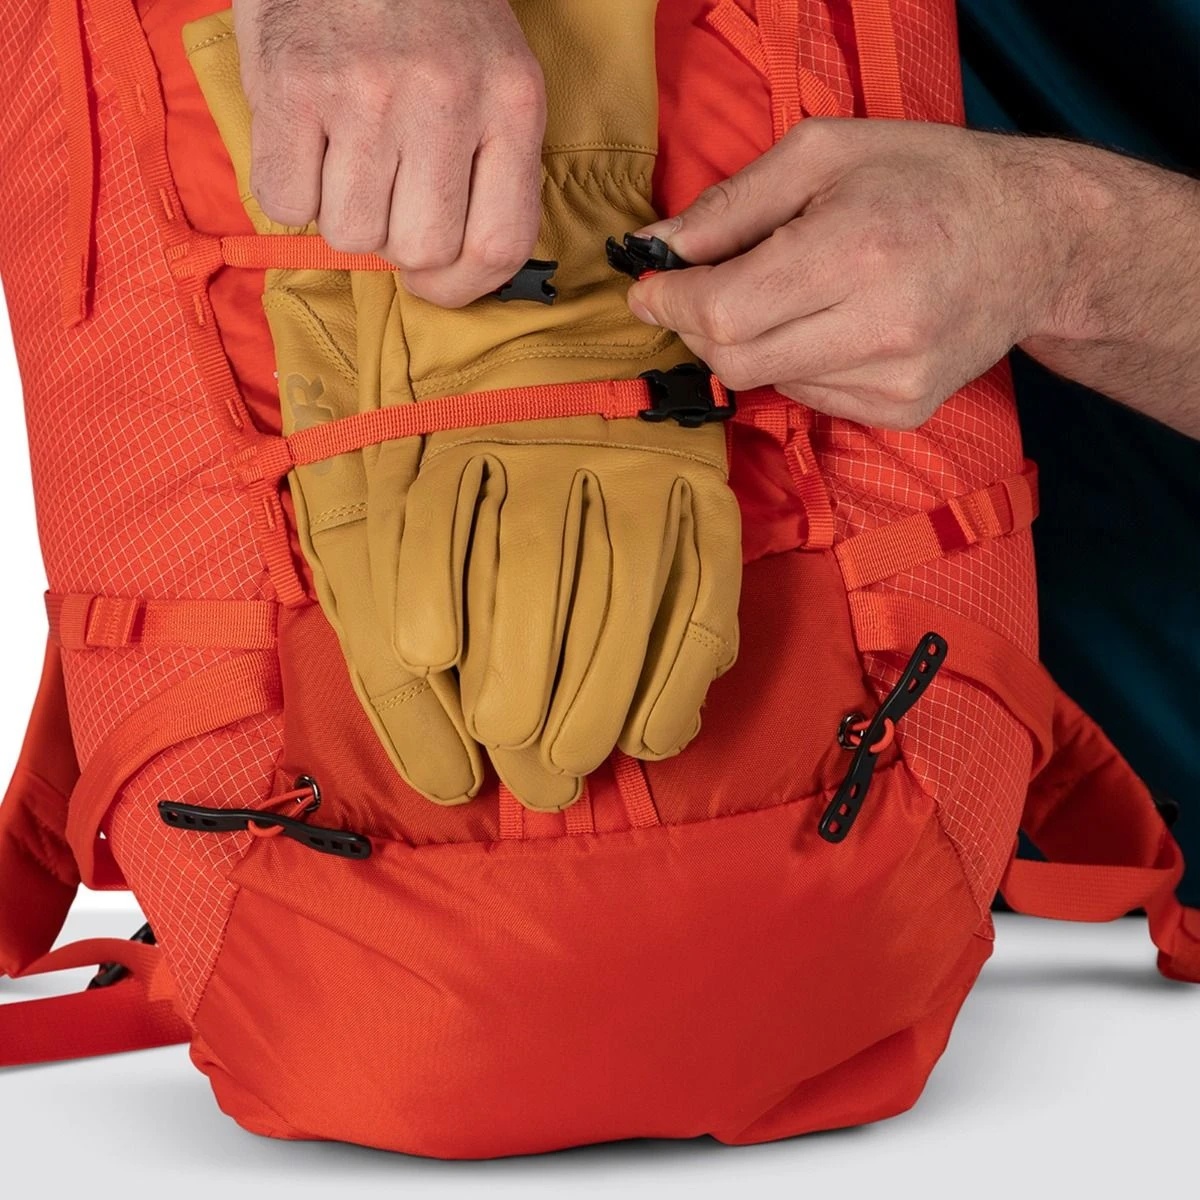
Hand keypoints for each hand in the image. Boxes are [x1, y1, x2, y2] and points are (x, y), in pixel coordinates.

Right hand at [233, 0, 545, 306]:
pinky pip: (286, 202)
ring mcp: (365, 92)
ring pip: (352, 234)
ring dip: (341, 213)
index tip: (438, 282)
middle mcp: (444, 98)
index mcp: (510, 100)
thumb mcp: (491, 73)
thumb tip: (458, 269)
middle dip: (397, 244)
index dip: (464, 288)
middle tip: (385, 197)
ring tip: (345, 155)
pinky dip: (289, 189)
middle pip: (420, 250)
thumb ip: (490, 164)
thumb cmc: (425, 8)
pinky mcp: (291, 86)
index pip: (499, 245)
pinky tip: (306, 143)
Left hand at [627, 118, 1078, 429]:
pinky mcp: (902, 410)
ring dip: (751, 341)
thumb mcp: (827, 154)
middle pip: (733, 360)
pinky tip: (832, 322)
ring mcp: (894, 382)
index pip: (722, 312)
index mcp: (855, 253)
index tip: (650, 287)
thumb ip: (733, 204)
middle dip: (699, 327)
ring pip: (767, 382)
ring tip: (792, 290)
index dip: (669, 303)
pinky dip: (795, 361)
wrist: (1035, 241)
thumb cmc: (929, 179)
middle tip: (701, 289)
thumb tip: (658, 247)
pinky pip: (809, 397)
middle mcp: (878, 330)